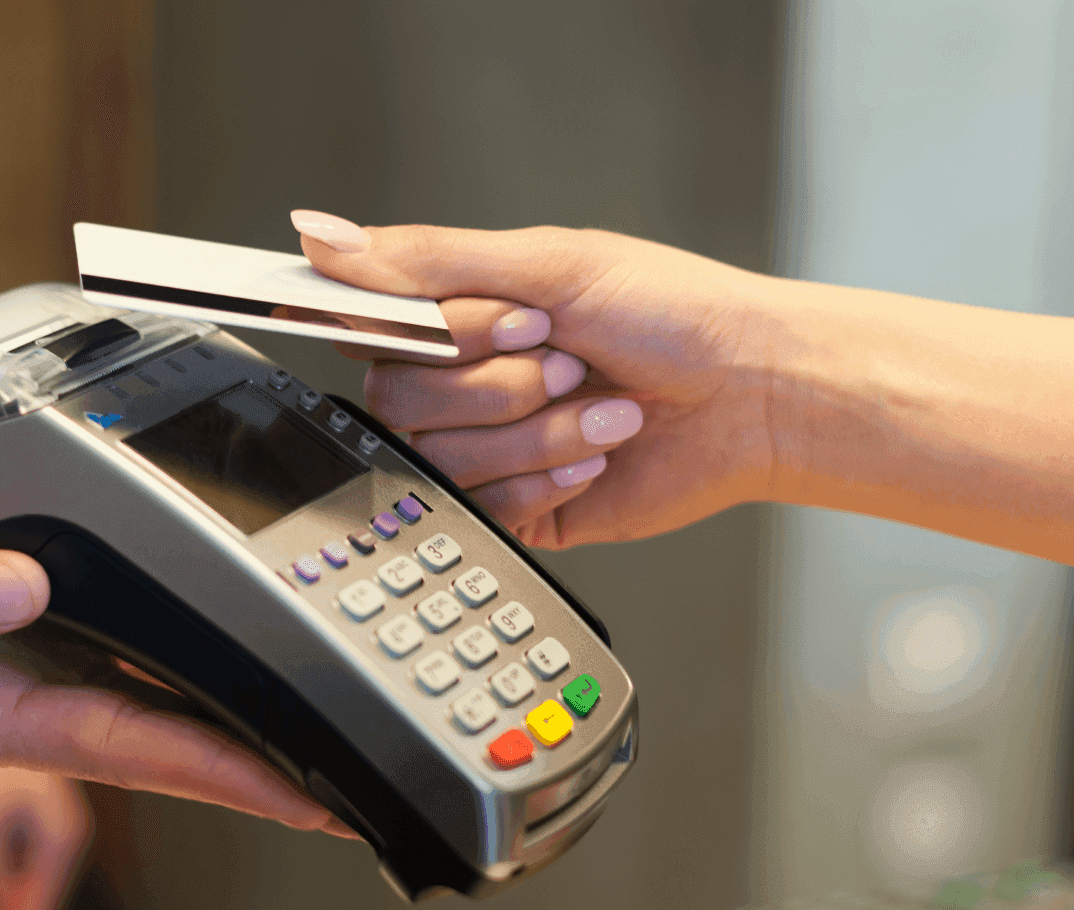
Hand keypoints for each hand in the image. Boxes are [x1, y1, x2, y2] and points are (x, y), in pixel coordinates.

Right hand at [0, 472, 346, 835]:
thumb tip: (20, 586)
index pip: (118, 746)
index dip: (217, 771)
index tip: (302, 790)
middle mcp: (9, 695)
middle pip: (156, 736)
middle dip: (255, 762)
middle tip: (354, 781)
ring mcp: (19, 659)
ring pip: (146, 693)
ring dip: (229, 713)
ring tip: (321, 727)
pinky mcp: (19, 616)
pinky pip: (116, 640)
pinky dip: (179, 650)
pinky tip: (229, 649)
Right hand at [292, 210, 782, 548]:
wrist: (753, 396)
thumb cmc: (674, 316)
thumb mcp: (548, 264)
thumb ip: (426, 261)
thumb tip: (320, 236)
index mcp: (462, 314)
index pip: (376, 328)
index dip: (435, 334)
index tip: (512, 322)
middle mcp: (464, 381)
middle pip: (397, 396)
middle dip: (495, 382)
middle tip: (565, 360)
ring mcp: (487, 448)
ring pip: (442, 453)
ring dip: (534, 430)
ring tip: (600, 410)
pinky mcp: (516, 509)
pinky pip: (483, 506)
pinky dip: (546, 475)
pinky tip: (595, 455)